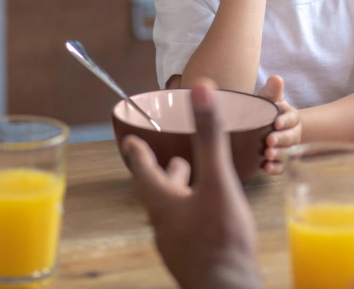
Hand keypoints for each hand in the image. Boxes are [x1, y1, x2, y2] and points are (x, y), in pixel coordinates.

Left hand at [122, 79, 263, 288]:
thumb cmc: (222, 239)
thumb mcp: (218, 181)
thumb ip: (209, 136)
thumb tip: (200, 90)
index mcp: (164, 204)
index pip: (144, 171)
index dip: (138, 153)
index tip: (131, 140)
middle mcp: (164, 226)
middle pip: (159, 193)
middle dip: (166, 173)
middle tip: (172, 159)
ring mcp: (177, 247)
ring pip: (174, 213)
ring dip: (182, 195)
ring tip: (196, 184)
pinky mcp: (193, 262)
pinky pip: (188, 231)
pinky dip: (195, 215)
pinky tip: (210, 217)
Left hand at [258, 75, 301, 174]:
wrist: (262, 128)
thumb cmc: (266, 110)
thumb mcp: (268, 99)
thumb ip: (271, 91)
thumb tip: (276, 78)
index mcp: (290, 117)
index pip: (292, 118)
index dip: (286, 121)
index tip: (277, 123)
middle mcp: (292, 133)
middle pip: (291, 137)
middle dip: (282, 139)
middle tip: (270, 141)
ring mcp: (287, 148)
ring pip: (287, 153)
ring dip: (279, 154)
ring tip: (268, 155)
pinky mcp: (279, 160)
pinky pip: (281, 166)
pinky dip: (275, 168)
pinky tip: (266, 167)